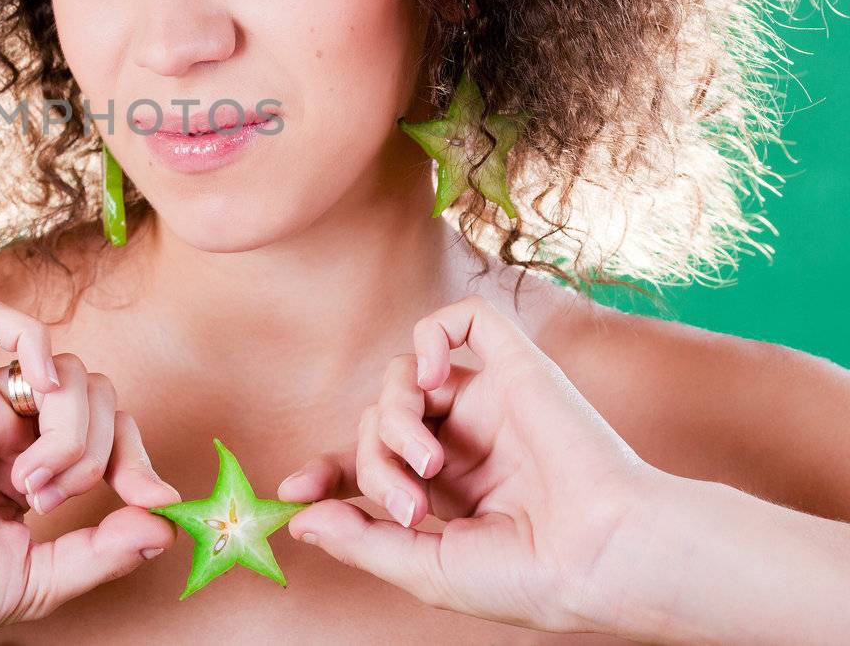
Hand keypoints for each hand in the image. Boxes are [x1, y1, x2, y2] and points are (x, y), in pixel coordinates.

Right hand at [0, 295, 181, 644]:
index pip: (109, 428)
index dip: (138, 458)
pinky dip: (32, 340)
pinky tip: (37, 394)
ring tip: (28, 483)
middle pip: (95, 392)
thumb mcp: (42, 577)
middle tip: (55, 502)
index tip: (152, 500)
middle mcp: (6, 425)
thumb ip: (105, 549)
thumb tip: (167, 521)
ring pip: (62, 366)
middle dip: (100, 449)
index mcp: (28, 465)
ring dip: (70, 429)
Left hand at [277, 293, 654, 633]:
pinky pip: (461, 320)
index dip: (328, 469)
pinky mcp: (516, 366)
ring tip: (428, 464)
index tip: (294, 490)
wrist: (601, 554)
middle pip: (375, 421)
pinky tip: (433, 381)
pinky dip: (429, 341)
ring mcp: (488, 402)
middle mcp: (463, 440)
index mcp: (446, 489)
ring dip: (393, 419)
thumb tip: (300, 517)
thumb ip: (360, 540)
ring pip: (401, 376)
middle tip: (408, 507)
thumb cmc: (529, 576)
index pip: (368, 460)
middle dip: (371, 463)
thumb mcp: (426, 568)